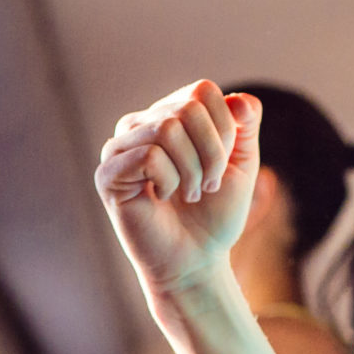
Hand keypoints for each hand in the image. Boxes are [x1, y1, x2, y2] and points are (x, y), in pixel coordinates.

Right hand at [95, 81, 261, 310]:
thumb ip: (244, 125)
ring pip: (169, 129)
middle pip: (188, 108)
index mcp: (169, 114)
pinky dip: (169, 182)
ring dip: (192, 171)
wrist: (196, 261)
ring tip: (188, 195)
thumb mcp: (242, 163)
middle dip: (212, 154)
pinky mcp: (108, 174)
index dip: (225, 131)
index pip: (202, 91)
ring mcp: (120, 147)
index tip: (220, 168)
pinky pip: (149, 156)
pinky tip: (161, 199)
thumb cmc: (215, 214)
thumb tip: (239, 99)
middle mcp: (140, 124)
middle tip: (206, 186)